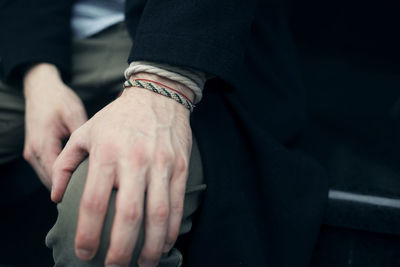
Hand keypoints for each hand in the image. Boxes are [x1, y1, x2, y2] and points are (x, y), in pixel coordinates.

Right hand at [23, 63, 86, 188]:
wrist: (41, 88)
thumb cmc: (59, 100)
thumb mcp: (75, 116)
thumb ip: (83, 139)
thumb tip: (98, 159)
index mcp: (44, 144)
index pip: (56, 175)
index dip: (72, 188)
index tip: (91, 196)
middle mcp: (34, 152)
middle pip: (50, 181)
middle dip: (68, 190)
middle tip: (91, 197)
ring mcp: (31, 152)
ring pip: (46, 178)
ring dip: (62, 184)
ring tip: (85, 191)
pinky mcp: (34, 150)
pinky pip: (45, 170)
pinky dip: (58, 176)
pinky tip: (75, 178)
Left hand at [51, 73, 193, 266]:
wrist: (159, 96)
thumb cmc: (119, 116)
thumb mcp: (85, 131)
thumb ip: (66, 163)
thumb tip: (56, 197)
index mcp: (107, 153)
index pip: (95, 202)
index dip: (89, 233)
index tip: (85, 253)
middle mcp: (135, 160)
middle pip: (129, 214)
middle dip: (121, 249)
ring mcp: (161, 164)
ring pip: (158, 214)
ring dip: (150, 246)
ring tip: (143, 265)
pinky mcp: (179, 167)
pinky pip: (176, 203)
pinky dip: (171, 228)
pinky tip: (164, 243)